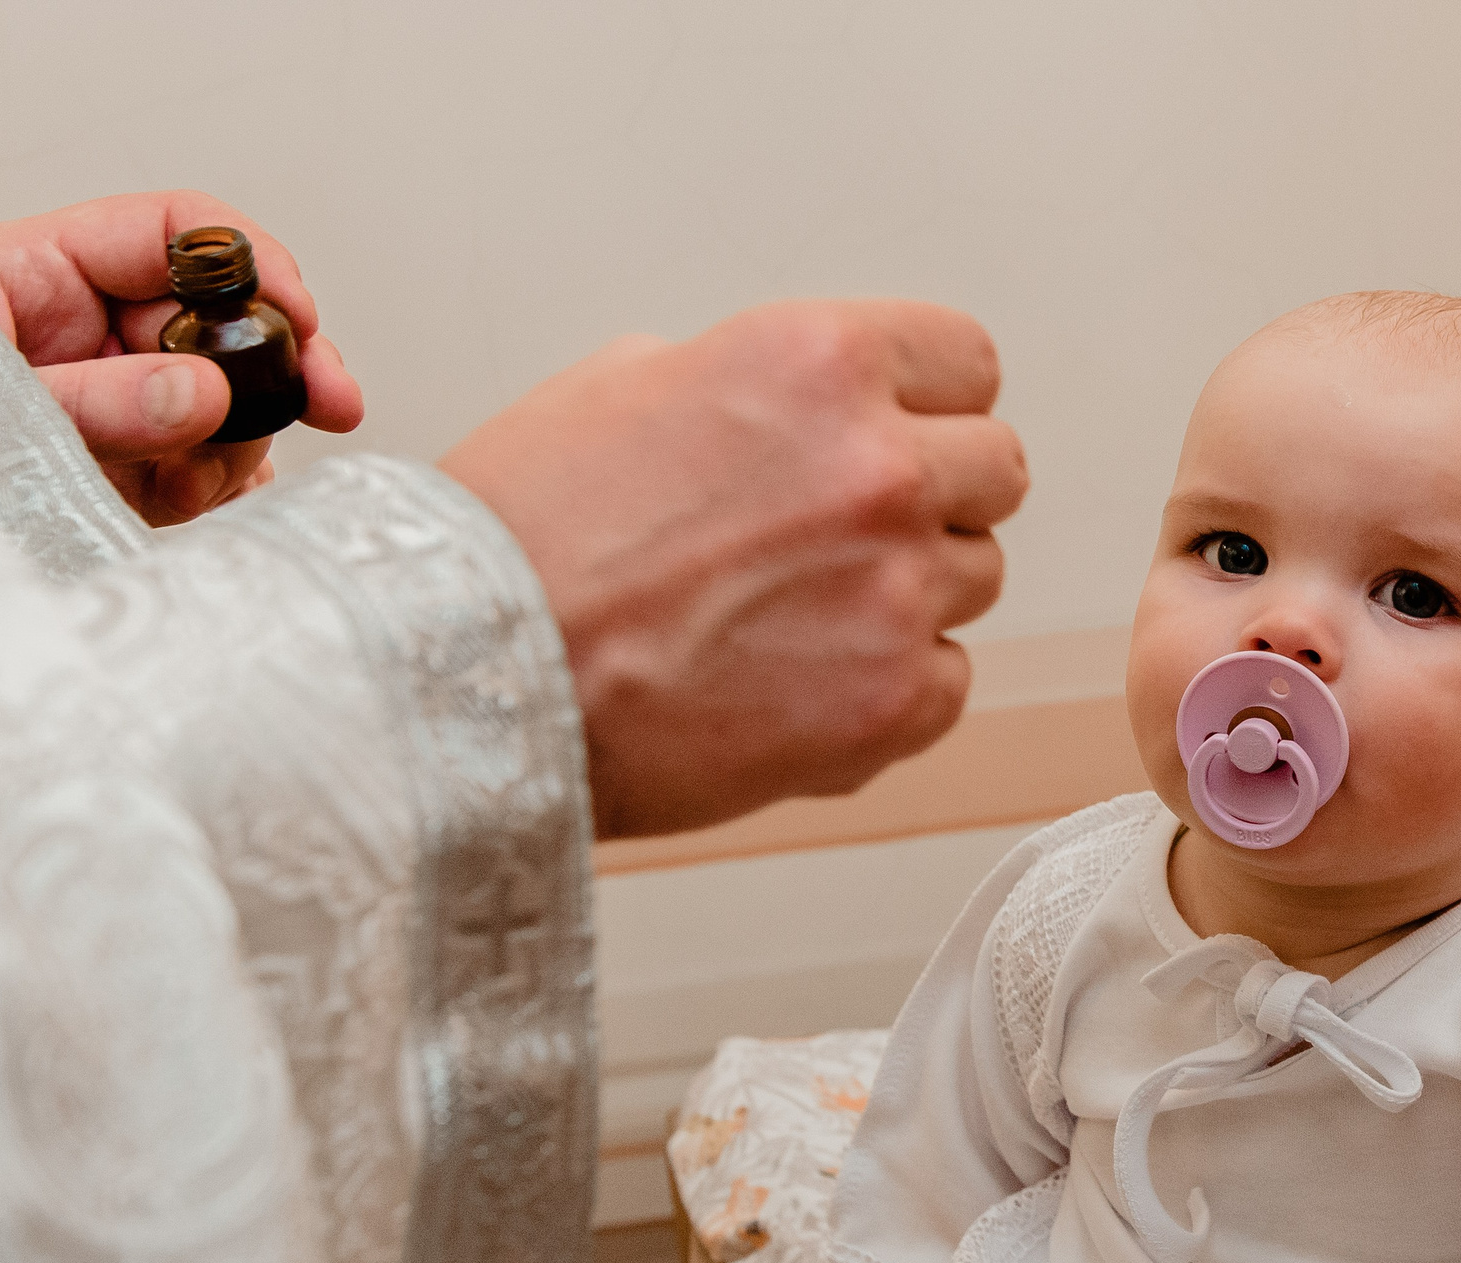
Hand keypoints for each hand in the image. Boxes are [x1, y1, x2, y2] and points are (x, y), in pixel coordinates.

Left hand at [0, 191, 364, 525]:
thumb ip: (100, 401)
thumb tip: (203, 392)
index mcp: (40, 276)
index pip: (176, 230)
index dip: (252, 261)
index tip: (300, 314)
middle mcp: (87, 329)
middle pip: (221, 316)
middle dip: (280, 364)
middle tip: (333, 402)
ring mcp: (118, 395)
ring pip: (228, 396)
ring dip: (238, 443)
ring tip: (195, 485)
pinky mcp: (136, 460)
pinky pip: (213, 459)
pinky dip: (225, 485)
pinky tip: (199, 501)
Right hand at [440, 300, 1026, 839]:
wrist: (465, 681)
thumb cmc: (518, 537)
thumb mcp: (625, 384)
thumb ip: (750, 383)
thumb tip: (801, 410)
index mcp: (822, 362)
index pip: (970, 365)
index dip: (931, 405)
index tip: (902, 434)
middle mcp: (879, 467)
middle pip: (995, 472)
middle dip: (930, 498)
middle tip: (840, 537)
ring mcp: (897, 589)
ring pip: (973, 580)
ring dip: (907, 594)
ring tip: (791, 618)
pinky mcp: (891, 702)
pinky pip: (948, 683)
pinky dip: (890, 689)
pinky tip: (796, 685)